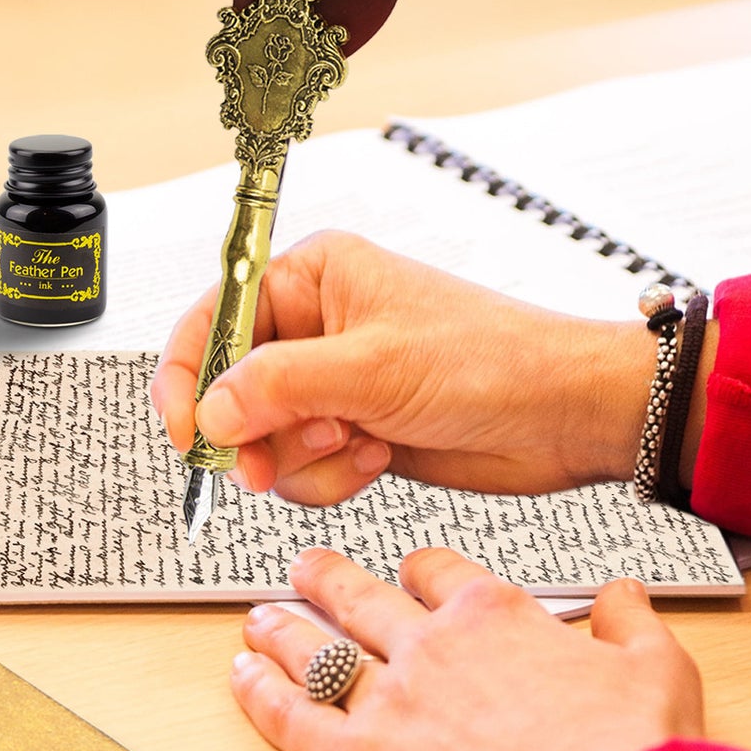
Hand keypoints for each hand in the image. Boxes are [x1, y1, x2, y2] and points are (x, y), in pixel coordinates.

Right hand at [150, 231, 656, 504]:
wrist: (561, 414)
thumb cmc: (491, 360)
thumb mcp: (373, 368)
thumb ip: (278, 386)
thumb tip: (208, 411)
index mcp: (314, 276)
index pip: (214, 318)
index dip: (189, 377)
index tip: (189, 433)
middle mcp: (316, 324)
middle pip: (229, 388)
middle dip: (255, 431)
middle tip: (279, 455)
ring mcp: (334, 380)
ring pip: (263, 437)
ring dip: (302, 457)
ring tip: (356, 440)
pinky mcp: (352, 427)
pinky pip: (302, 466)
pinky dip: (330, 475)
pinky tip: (377, 455)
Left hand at [234, 548, 703, 750]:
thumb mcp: (657, 668)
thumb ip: (631, 621)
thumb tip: (625, 595)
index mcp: (496, 614)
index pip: (439, 571)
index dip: (418, 568)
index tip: (410, 569)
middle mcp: (434, 645)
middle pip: (364, 596)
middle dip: (328, 578)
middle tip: (305, 566)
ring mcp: (391, 701)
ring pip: (319, 647)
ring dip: (284, 628)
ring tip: (259, 615)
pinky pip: (293, 718)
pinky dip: (260, 693)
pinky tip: (242, 676)